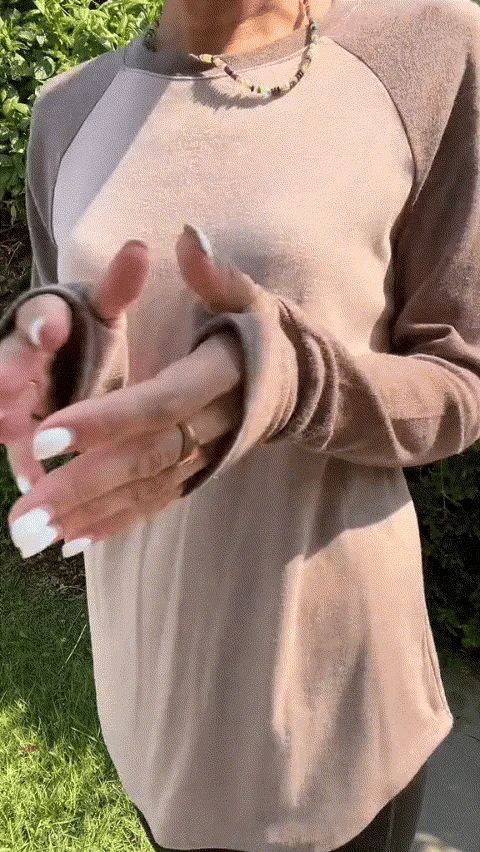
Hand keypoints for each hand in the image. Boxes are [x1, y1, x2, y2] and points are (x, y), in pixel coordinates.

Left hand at [7, 226, 259, 558]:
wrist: (306, 389)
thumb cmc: (265, 335)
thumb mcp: (251, 298)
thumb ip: (216, 276)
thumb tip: (186, 235)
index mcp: (219, 378)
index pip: (157, 404)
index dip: (105, 421)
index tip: (45, 435)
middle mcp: (213, 427)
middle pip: (143, 460)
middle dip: (80, 487)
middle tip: (22, 515)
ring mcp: (207, 459)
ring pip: (144, 492)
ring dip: (87, 516)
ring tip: (31, 538)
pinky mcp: (201, 477)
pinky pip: (157, 505)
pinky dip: (116, 524)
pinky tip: (73, 542)